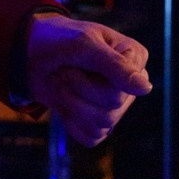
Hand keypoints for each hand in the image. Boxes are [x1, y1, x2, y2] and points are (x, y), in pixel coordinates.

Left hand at [24, 13, 151, 146]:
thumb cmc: (60, 40)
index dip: (91, 77)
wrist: (32, 54)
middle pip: (112, 107)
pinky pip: (92, 138)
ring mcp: (117, 106)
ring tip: (61, 81)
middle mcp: (130, 83)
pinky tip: (65, 103)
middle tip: (64, 69)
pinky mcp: (100, 123)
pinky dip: (71, 122)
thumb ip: (115, 65)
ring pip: (103, 124)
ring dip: (71, 103)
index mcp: (135, 57)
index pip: (122, 87)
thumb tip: (146, 88)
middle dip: (78, 88)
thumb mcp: (84, 44)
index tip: (78, 56)